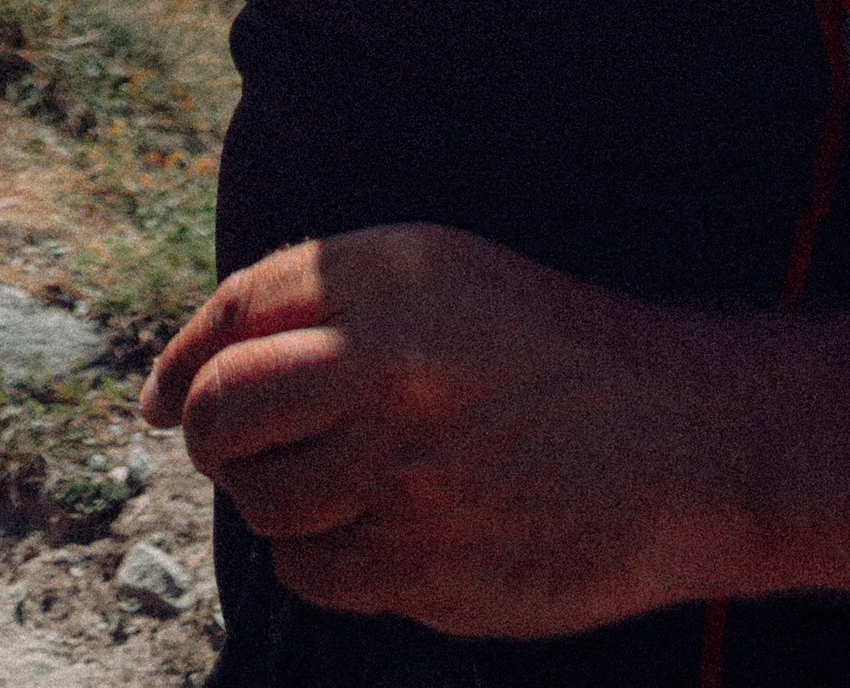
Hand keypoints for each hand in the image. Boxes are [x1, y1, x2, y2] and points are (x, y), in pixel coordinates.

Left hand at [140, 224, 849, 638]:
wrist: (685, 437)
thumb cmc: (546, 349)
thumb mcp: (438, 276)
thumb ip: (312, 300)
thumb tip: (176, 381)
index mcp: (390, 280)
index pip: (234, 315)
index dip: (181, 359)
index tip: (164, 396)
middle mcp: (390, 369)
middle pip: (224, 413)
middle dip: (210, 437)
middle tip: (237, 448)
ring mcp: (411, 474)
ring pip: (266, 504)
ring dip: (277, 501)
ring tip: (341, 485)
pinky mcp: (434, 566)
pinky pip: (320, 574)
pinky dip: (329, 560)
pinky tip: (385, 532)